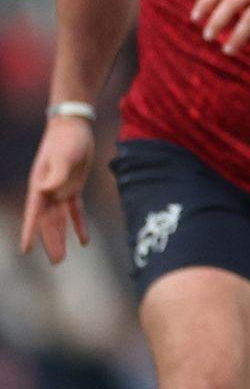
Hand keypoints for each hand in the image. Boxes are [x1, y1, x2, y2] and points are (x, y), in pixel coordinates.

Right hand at [20, 115, 94, 262]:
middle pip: (48, 221)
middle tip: (56, 262)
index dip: (31, 231)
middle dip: (50, 241)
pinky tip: (84, 241)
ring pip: (60, 219)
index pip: (34, 213)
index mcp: (40, 185)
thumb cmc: (66, 140)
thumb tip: (47, 190)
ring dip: (62, 237)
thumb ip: (57, 174)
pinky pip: (76, 210)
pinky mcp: (74, 187)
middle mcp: (47, 190)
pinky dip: (79, 224)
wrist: (75, 126)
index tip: (26, 249)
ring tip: (61, 258)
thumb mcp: (63, 156)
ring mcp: (60, 189)